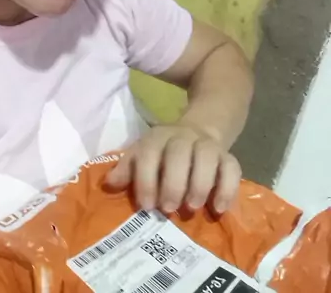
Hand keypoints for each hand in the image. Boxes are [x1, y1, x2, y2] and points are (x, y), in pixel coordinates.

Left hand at [105, 124, 241, 213]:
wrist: (197, 132)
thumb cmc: (162, 154)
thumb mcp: (142, 157)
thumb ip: (127, 170)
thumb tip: (109, 184)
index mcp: (157, 137)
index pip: (149, 152)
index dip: (146, 179)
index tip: (146, 205)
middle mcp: (182, 137)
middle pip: (178, 153)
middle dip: (173, 183)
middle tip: (168, 208)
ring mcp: (207, 145)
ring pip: (207, 157)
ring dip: (199, 184)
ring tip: (192, 207)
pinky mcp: (227, 156)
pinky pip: (232, 167)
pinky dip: (227, 188)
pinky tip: (218, 208)